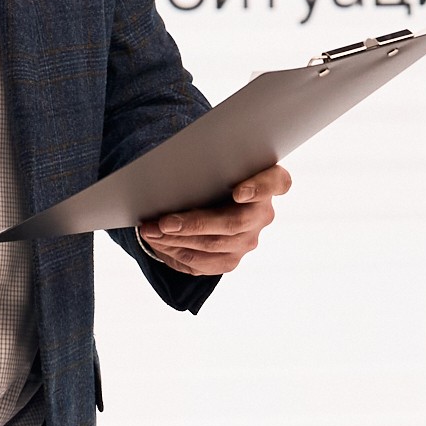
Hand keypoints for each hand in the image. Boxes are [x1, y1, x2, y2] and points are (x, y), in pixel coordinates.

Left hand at [135, 164, 291, 276]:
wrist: (209, 199)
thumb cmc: (211, 172)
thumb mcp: (213, 162)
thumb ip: (208, 163)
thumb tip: (169, 170)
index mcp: (268, 181)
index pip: (276, 182)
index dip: (258, 188)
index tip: (239, 193)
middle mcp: (263, 213)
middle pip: (234, 223)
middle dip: (195, 224)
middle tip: (164, 222)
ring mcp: (249, 239)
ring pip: (215, 246)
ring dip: (178, 240)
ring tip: (150, 231)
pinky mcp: (232, 258)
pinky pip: (205, 263)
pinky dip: (177, 252)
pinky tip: (157, 242)